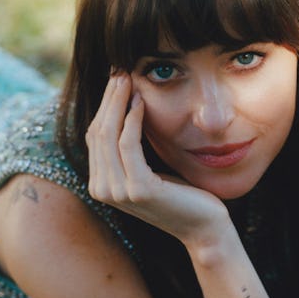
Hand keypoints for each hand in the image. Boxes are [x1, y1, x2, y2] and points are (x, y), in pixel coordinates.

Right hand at [85, 73, 228, 246]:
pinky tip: (142, 102)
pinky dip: (133, 120)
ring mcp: (118, 192)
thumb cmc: (180, 194)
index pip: (94, 135)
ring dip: (118, 102)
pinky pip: (129, 145)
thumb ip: (130, 147)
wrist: (203, 227)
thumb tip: (122, 106)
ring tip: (128, 79)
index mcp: (100, 184)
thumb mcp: (148, 167)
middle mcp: (102, 190)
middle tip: (120, 70)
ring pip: (109, 135)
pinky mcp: (138, 190)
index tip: (116, 79)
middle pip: (97, 132)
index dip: (103, 105)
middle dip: (108, 98)